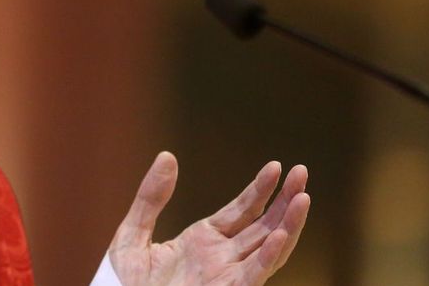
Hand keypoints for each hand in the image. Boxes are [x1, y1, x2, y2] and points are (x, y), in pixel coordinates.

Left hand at [108, 152, 309, 285]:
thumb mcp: (133, 232)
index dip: (260, 189)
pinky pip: (253, 274)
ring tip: (304, 198)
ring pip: (268, 249)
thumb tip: (168, 156)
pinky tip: (280, 236)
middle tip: (302, 172)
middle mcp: (221, 258)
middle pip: (262, 225)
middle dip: (285, 200)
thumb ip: (151, 198)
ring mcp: (226, 276)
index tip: (275, 166)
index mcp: (203, 240)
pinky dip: (269, 257)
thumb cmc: (124, 280)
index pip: (241, 210)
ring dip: (288, 225)